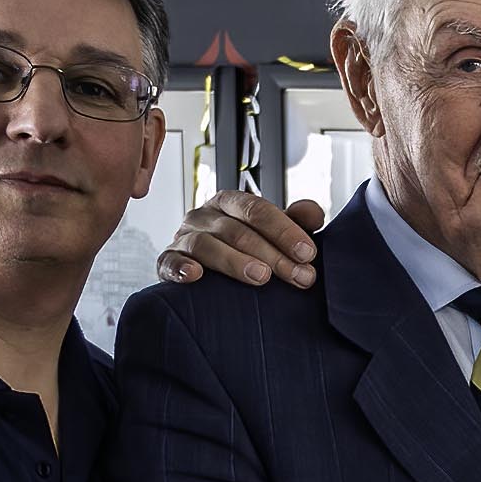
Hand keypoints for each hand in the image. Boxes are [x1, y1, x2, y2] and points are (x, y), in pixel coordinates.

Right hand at [156, 192, 323, 287]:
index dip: (284, 230)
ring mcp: (183, 238)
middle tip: (298, 276)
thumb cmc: (244, 249)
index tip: (308, 254)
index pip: (257, 210)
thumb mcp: (272, 233)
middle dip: (271, 254)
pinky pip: (169, 262)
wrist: (206, 274)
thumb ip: (295, 221)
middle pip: (236, 230)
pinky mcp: (166, 262)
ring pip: (206, 245)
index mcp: (230, 203)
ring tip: (261, 278)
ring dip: (234, 261)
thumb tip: (314, 214)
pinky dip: (181, 268)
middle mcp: (204, 216)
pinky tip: (196, 277)